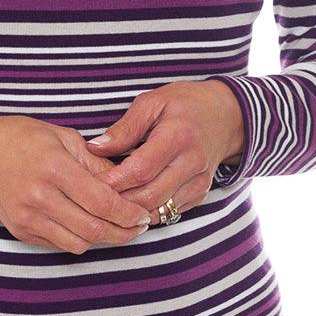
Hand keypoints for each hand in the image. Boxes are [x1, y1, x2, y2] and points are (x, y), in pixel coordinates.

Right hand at [0, 114, 153, 252]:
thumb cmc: (21, 138)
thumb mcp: (63, 137)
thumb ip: (96, 164)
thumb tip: (126, 183)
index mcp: (54, 168)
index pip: (101, 202)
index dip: (128, 213)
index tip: (143, 214)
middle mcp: (40, 197)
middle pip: (94, 229)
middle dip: (124, 232)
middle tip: (139, 226)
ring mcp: (28, 218)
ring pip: (79, 243)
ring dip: (104, 239)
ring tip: (118, 227)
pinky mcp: (21, 231)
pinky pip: (60, 244)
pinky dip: (79, 239)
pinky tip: (89, 225)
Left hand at [85, 80, 244, 224]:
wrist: (225, 115)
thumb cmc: (184, 104)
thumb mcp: (152, 103)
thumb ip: (124, 128)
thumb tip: (95, 147)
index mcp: (177, 137)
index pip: (140, 170)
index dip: (113, 182)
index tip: (90, 184)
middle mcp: (191, 163)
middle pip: (149, 196)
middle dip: (119, 203)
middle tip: (94, 200)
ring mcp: (199, 182)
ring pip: (160, 210)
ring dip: (132, 212)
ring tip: (109, 205)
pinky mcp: (201, 194)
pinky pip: (171, 212)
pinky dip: (149, 212)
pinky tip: (132, 203)